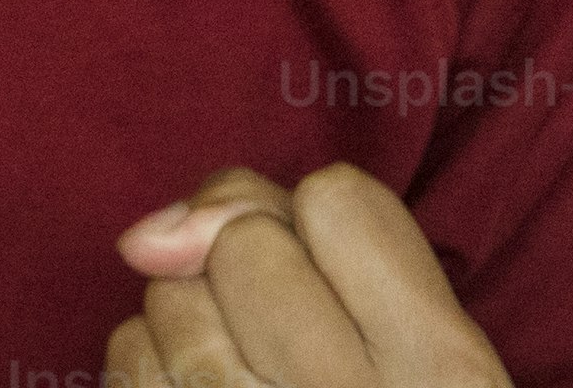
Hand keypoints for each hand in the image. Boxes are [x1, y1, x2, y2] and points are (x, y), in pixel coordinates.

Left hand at [109, 167, 509, 387]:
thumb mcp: (420, 351)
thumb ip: (329, 243)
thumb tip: (149, 232)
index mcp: (443, 373)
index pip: (339, 202)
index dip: (318, 230)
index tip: (335, 285)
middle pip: (244, 245)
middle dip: (249, 273)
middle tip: (290, 344)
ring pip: (171, 297)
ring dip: (194, 321)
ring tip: (249, 385)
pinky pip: (129, 357)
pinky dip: (152, 369)